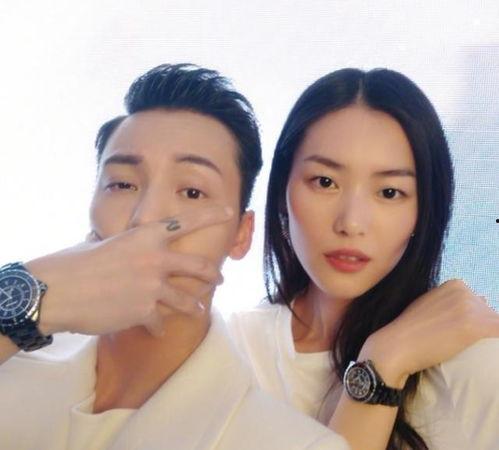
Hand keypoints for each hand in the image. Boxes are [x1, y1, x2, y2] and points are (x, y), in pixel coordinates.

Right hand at [26, 205, 232, 336]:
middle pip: (198, 267)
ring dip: (194, 306)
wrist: (55, 292)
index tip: (229, 212)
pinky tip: (156, 331)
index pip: (185, 221)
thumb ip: (122, 245)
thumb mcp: (101, 244)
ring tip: (198, 310)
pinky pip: (160, 322)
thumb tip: (116, 242)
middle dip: (213, 274)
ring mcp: (152, 287)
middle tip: (219, 278)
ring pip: (187, 300)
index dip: (210, 215)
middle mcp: (155, 259)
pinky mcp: (144, 311)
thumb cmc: (72, 263)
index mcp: (145, 236)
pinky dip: (158, 327)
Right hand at [360, 279, 498, 386]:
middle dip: (480, 329)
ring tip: (461, 347)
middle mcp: (464, 291)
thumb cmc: (410, 330)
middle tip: (455, 341)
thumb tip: (485, 299)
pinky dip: (494, 343)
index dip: (471, 321)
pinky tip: (478, 350)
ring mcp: (470, 307)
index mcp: (455, 284)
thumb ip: (452, 303)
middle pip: (489, 314)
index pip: (480, 305)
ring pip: (495, 325)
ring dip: (486, 339)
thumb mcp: (430, 306)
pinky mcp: (475, 326)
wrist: (396, 345)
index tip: (452, 332)